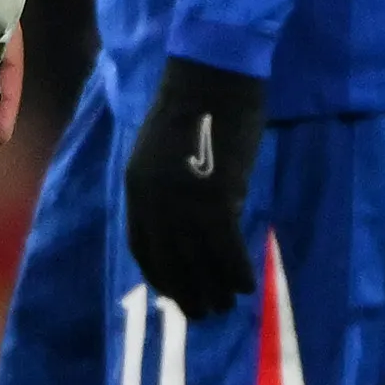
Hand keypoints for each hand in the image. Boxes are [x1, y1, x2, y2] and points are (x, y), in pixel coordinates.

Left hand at [116, 54, 269, 322]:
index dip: (161, 275)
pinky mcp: (216, 197)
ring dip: (214, 288)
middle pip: (170, 261)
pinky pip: (226, 248)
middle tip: (204, 313)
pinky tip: (247, 285)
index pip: (143, 246)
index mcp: (137, 186)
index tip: (176, 293)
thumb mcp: (167, 151)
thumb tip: (197, 226)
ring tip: (228, 305)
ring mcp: (184, 201)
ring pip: (199, 261)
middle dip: (186, 292)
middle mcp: (154, 200)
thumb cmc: (197, 103)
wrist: (213, 71)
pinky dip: (236, 271)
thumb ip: (172, 188)